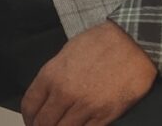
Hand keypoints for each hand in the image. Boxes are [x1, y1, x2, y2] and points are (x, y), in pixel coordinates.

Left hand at [22, 20, 156, 125]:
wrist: (133, 43)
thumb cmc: (100, 43)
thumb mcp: (67, 54)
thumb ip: (54, 77)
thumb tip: (47, 94)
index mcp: (51, 75)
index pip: (29, 105)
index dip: (29, 117)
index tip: (32, 121)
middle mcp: (64, 93)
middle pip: (43, 123)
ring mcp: (84, 107)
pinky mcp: (104, 115)